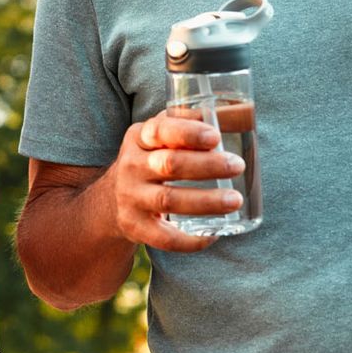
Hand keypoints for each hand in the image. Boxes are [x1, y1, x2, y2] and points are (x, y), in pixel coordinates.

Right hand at [104, 111, 244, 252]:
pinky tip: (213, 234)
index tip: (215, 137)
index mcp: (140, 138)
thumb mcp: (159, 136)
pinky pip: (164, 238)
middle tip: (237, 166)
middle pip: (170, 165)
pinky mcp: (135, 226)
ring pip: (169, 201)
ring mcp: (131, 198)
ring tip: (235, 200)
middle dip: (207, 166)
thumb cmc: (150, 160)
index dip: (187, 133)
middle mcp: (131, 166)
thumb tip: (240, 112)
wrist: (111, 199)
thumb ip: (190, 122)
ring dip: (206, 201)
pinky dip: (190, 240)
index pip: (160, 130)